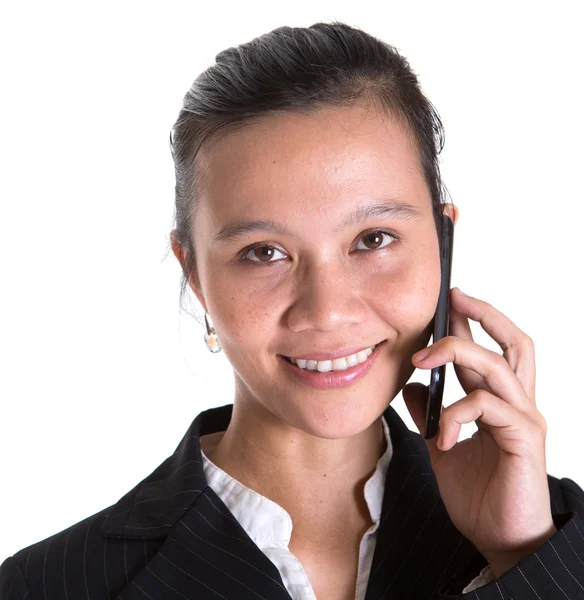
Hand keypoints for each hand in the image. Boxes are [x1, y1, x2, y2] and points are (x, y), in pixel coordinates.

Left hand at [402, 287, 555, 576]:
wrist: (500, 539)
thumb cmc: (477, 493)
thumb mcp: (443, 445)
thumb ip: (431, 414)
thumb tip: (413, 386)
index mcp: (497, 402)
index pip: (490, 349)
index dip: (473, 321)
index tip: (447, 299)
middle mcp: (516, 403)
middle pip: (513, 342)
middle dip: (484, 314)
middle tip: (453, 297)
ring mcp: (523, 419)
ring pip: (498, 365)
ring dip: (458, 353)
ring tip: (422, 359)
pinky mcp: (524, 439)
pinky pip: (489, 407)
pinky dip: (457, 412)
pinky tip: (442, 435)